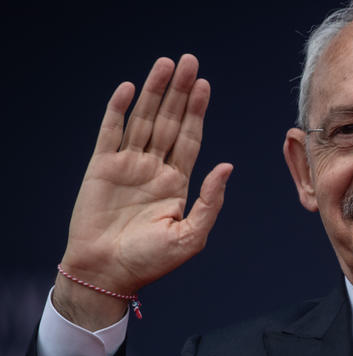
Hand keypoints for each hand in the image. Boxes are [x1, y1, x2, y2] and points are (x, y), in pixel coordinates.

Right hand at [54, 54, 231, 329]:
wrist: (108, 274)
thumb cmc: (150, 262)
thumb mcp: (191, 236)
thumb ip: (210, 201)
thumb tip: (227, 165)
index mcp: (177, 183)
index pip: (190, 139)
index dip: (198, 112)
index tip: (205, 86)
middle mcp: (154, 169)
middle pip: (170, 122)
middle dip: (180, 93)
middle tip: (189, 62)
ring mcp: (128, 166)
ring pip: (143, 120)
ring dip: (154, 92)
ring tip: (165, 65)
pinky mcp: (102, 168)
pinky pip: (111, 132)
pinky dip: (118, 110)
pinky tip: (130, 89)